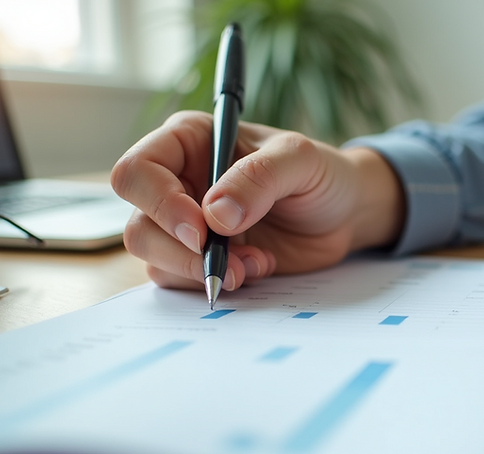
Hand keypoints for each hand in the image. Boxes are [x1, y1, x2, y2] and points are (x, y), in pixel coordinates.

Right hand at [111, 111, 402, 290]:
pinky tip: (257, 267)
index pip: (138, 171)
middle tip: (228, 263)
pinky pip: (181, 280)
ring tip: (254, 263)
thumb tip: (214, 215)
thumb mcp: (300, 161)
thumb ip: (259, 178)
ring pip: (155, 257)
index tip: (201, 230)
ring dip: (201, 270)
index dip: (160, 204)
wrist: (345, 214)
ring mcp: (185, 224)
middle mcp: (177, 182)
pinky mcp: (201, 258)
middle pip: (139, 223)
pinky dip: (216, 281)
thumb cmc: (321, 173)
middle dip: (179, 251)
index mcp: (188, 141)